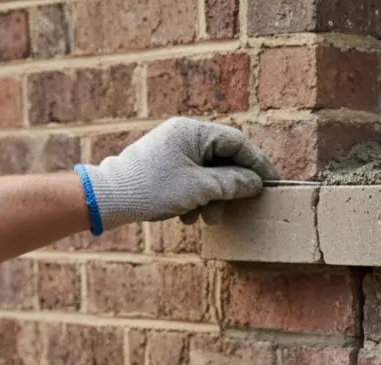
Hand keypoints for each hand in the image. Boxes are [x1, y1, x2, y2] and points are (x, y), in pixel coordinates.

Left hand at [77, 117, 278, 230]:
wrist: (108, 198)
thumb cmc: (152, 188)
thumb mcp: (200, 189)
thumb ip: (232, 183)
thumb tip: (255, 183)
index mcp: (193, 131)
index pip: (237, 142)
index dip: (258, 164)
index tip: (271, 183)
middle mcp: (184, 135)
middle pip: (223, 159)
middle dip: (228, 188)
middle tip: (234, 209)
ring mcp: (173, 150)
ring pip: (207, 173)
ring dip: (211, 198)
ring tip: (203, 218)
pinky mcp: (164, 166)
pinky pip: (191, 179)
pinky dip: (195, 198)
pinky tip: (187, 215)